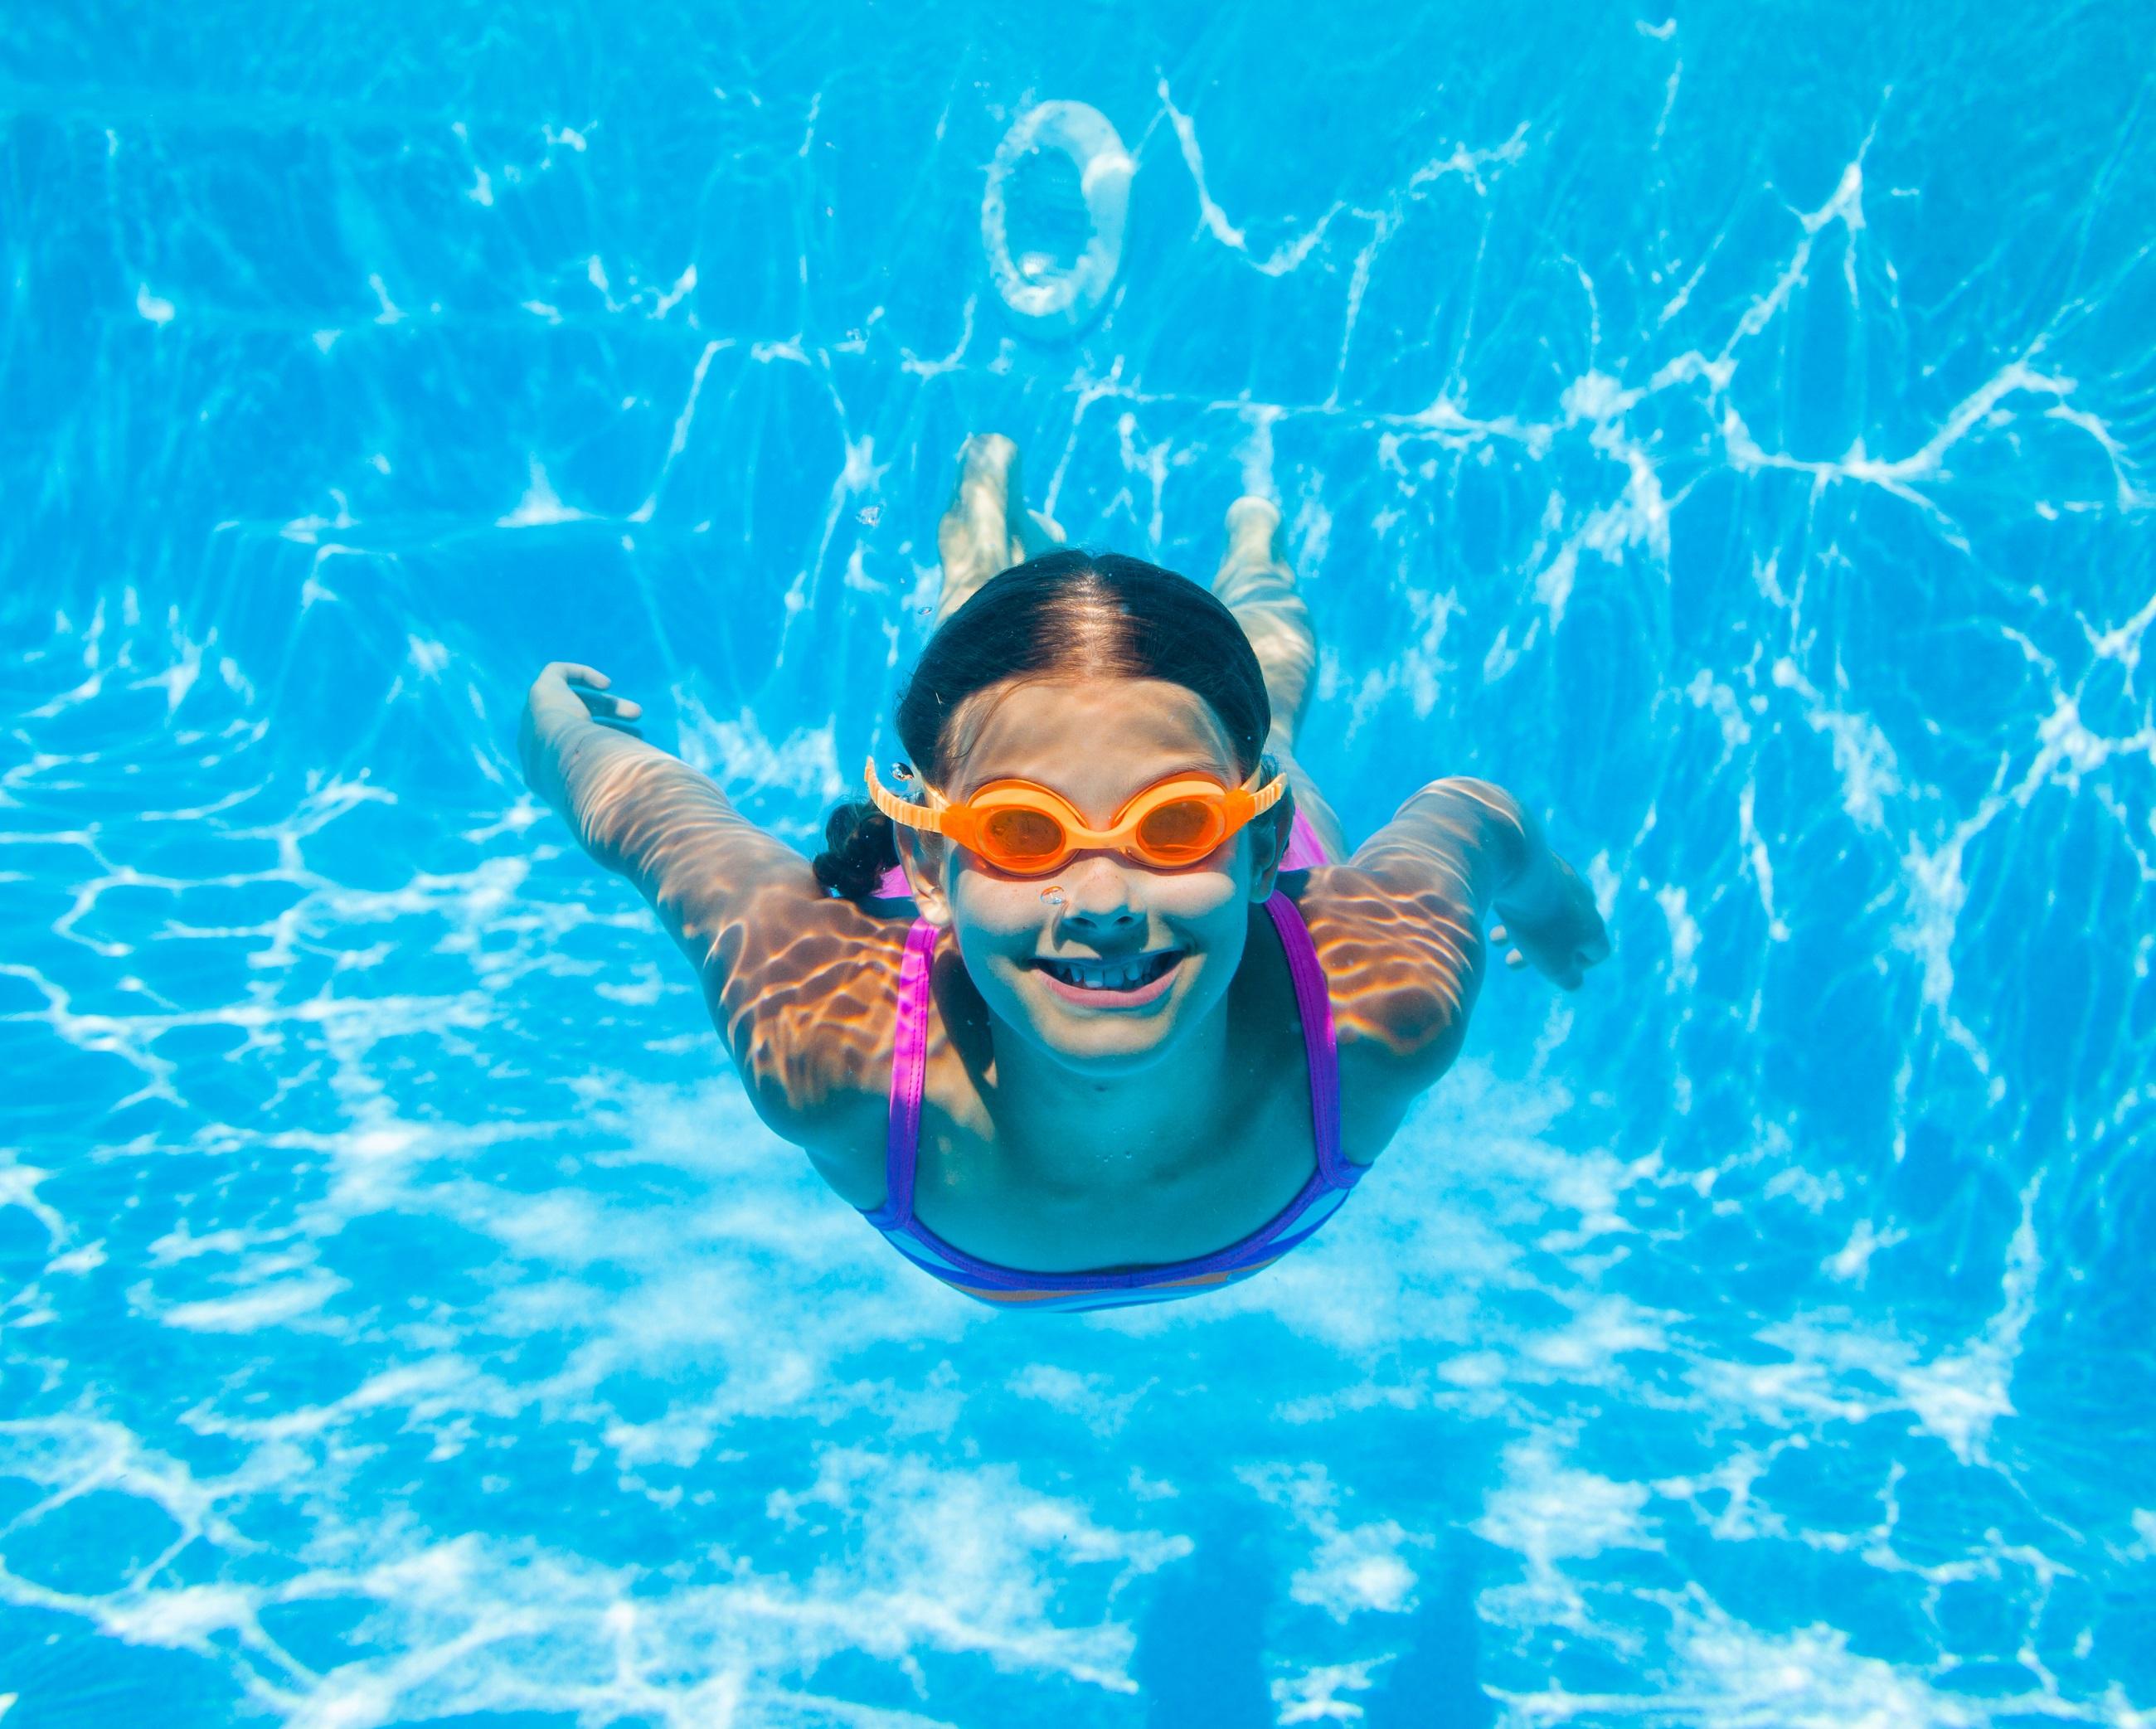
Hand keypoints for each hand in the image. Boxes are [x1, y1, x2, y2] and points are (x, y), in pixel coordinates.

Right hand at [518, 662, 644, 811]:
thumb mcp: (611, 795)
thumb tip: (651, 811)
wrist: (564, 760)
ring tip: (638, 714)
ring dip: (608, 706)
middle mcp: (536, 748)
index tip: (633, 753)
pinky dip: (581, 674)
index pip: (574, 756)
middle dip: (611, 725)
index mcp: (545, 775)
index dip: (605, 750)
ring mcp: (534, 719)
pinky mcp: (539, 692)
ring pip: (572, 704)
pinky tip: (607, 684)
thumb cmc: (592, 784)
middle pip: (574, 729)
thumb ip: (625, 799)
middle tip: (639, 726)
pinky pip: (555, 674)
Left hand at [1491, 848, 1608, 990]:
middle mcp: (1584, 901)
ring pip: (1543, 912)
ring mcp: (1564, 879)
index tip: (1556, 971)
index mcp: (1593, 926)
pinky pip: (1530, 891)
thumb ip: (1567, 977)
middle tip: (1511, 962)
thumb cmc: (1536, 921)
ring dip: (1521, 930)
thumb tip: (1573, 981)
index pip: (1598, 951)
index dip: (1579, 966)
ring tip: (1495, 939)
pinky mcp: (1542, 862)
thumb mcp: (1553, 962)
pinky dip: (1515, 905)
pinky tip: (1494, 908)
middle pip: (1565, 933)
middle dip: (1538, 951)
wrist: (1518, 864)